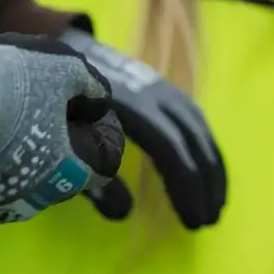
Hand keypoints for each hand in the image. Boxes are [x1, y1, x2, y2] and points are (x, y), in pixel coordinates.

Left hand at [59, 28, 225, 228]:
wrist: (61, 52)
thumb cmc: (56, 105)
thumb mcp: (64, 143)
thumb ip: (90, 176)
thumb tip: (124, 213)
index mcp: (129, 106)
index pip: (171, 148)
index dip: (185, 186)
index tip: (191, 220)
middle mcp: (154, 94)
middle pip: (193, 139)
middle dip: (206, 182)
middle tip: (209, 221)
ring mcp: (163, 89)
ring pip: (200, 129)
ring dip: (213, 168)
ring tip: (217, 203)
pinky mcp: (164, 91)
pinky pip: (195, 122)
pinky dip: (206, 150)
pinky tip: (207, 174)